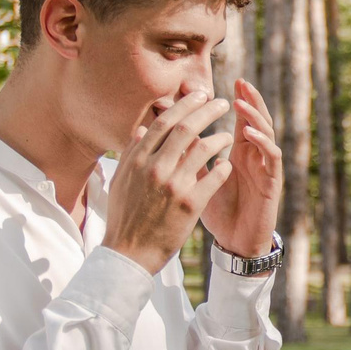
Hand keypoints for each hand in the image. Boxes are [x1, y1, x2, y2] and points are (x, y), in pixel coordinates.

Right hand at [102, 89, 233, 273]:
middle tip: (222, 103)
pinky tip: (228, 164)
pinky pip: (215, 177)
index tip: (200, 95)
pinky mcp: (191, 204)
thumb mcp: (121, 182)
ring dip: (220, 137)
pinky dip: (223, 167)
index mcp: (138, 160)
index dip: (185, 105)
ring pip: (205, 148)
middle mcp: (155, 168)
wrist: (129, 254)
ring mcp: (174, 185)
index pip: (164, 122)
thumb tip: (141, 129)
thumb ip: (131, 153)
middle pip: (187, 128)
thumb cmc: (124, 216)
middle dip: (208, 110)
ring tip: (230, 135)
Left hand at [200, 79, 282, 262]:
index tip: (222, 82)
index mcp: (239, 152)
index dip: (232, 100)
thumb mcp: (198, 178)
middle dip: (250, 99)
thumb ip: (187, 153)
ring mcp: (265, 167)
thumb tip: (163, 130)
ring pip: (267, 133)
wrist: (235, 242)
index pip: (238, 118)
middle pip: (257, 119)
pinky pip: (271, 157)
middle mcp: (254, 155)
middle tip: (240, 81)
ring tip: (240, 102)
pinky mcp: (272, 182)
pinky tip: (248, 132)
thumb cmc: (217, 211)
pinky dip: (262, 142)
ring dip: (255, 116)